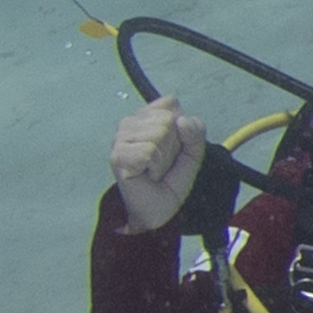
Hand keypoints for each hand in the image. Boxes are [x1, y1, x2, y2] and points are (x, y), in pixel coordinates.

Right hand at [110, 97, 208, 232]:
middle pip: (167, 119)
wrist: (160, 209)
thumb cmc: (171, 178)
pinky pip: (149, 151)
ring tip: (154, 168)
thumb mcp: (193, 152)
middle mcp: (129, 123)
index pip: (171, 103)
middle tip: (163, 162)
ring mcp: (119, 139)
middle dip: (174, 145)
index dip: (182, 127)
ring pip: (159, 133)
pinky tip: (146, 174)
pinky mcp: (116, 156)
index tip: (174, 146)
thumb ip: (195, 132)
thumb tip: (183, 120)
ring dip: (164, 157)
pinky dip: (155, 166)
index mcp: (145, 116)